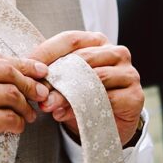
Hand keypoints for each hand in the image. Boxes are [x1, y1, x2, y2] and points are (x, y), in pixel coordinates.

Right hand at [0, 48, 49, 162]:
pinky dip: (17, 122)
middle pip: (5, 69)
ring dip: (24, 105)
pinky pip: (7, 117)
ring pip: (10, 93)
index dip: (17, 62)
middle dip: (29, 79)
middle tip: (40, 89)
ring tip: (27, 113)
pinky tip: (16, 126)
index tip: (33, 69)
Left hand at [29, 31, 144, 145]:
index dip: (47, 52)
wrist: (108, 123)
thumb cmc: (84, 95)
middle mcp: (116, 52)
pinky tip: (64, 115)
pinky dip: (83, 108)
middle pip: (82, 59)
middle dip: (56, 77)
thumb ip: (52, 74)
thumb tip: (31, 74)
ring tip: (48, 105)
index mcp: (98, 41)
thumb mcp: (66, 81)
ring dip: (67, 94)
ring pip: (94, 78)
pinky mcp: (135, 95)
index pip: (70, 39)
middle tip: (37, 92)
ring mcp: (129, 73)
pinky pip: (107, 98)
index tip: (27, 66)